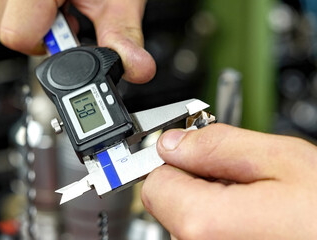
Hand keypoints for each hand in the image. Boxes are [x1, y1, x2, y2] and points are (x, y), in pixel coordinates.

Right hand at [0, 0, 155, 83]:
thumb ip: (123, 35)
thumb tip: (137, 68)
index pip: (18, 35)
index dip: (50, 47)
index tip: (71, 40)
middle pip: (7, 29)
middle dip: (42, 36)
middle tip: (70, 20)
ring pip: (1, 17)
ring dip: (33, 23)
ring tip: (62, 6)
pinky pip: (2, 4)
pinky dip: (26, 11)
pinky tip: (51, 0)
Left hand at [141, 123, 316, 239]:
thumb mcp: (278, 160)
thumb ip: (217, 146)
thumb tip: (174, 141)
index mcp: (202, 223)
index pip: (154, 181)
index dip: (175, 160)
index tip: (192, 150)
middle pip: (169, 201)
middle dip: (196, 180)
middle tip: (240, 177)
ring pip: (188, 218)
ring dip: (213, 202)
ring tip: (256, 201)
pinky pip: (205, 235)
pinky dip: (222, 221)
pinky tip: (254, 219)